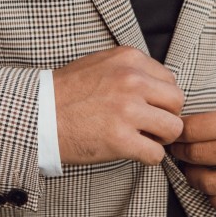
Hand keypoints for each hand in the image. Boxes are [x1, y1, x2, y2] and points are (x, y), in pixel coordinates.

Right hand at [53, 46, 184, 165]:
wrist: (38, 115)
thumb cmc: (67, 92)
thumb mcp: (101, 64)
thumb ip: (132, 70)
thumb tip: (159, 87)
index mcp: (129, 59)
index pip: (170, 80)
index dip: (161, 98)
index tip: (148, 108)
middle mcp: (131, 80)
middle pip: (177, 102)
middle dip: (167, 117)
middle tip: (149, 125)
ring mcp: (127, 110)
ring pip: (173, 128)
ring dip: (160, 138)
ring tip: (142, 138)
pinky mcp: (120, 139)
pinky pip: (156, 154)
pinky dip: (148, 157)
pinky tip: (131, 151)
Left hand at [169, 99, 215, 216]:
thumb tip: (188, 129)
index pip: (195, 129)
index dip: (178, 131)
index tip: (174, 132)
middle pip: (197, 155)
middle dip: (180, 151)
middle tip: (177, 149)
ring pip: (208, 183)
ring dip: (192, 175)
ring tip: (191, 168)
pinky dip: (214, 200)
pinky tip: (213, 190)